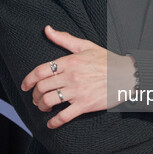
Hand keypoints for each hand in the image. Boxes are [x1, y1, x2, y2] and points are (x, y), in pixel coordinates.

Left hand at [20, 26, 135, 127]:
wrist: (127, 75)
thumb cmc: (106, 60)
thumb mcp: (86, 46)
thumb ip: (64, 39)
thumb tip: (47, 29)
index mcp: (70, 61)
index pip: (41, 70)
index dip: (29, 79)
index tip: (25, 85)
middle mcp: (71, 77)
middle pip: (42, 87)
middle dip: (35, 95)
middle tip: (36, 98)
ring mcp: (78, 92)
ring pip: (50, 101)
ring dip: (41, 106)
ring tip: (43, 107)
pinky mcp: (85, 105)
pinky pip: (64, 116)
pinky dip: (54, 122)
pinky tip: (51, 124)